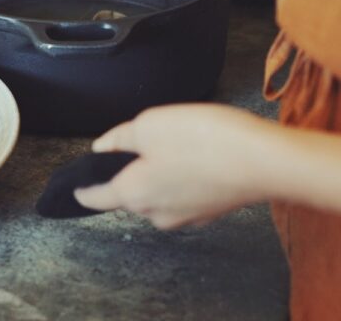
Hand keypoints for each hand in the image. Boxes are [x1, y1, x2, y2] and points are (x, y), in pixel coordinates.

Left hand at [74, 104, 275, 228]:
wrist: (266, 161)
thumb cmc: (203, 141)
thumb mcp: (149, 125)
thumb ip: (120, 138)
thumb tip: (102, 147)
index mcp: (132, 194)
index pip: (94, 198)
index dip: (81, 187)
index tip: (74, 183)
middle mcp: (154, 214)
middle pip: (127, 193)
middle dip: (127, 170)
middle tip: (141, 139)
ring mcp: (184, 216)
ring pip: (157, 193)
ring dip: (157, 172)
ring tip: (177, 143)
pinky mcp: (209, 210)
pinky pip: (182, 193)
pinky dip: (182, 177)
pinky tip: (198, 155)